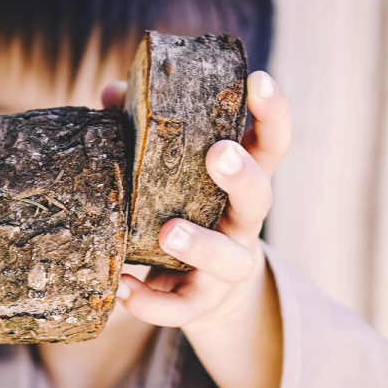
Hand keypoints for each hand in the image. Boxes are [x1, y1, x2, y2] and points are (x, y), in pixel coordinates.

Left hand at [107, 70, 291, 387]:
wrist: (204, 292)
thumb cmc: (183, 210)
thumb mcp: (172, 173)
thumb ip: (146, 132)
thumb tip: (114, 91)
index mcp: (241, 180)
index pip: (270, 143)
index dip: (273, 112)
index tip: (260, 80)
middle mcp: (242, 223)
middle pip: (259, 197)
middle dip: (242, 174)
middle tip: (218, 153)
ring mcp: (227, 266)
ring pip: (228, 259)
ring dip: (201, 244)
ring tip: (169, 233)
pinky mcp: (201, 303)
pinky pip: (182, 307)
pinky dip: (152, 302)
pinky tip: (124, 288)